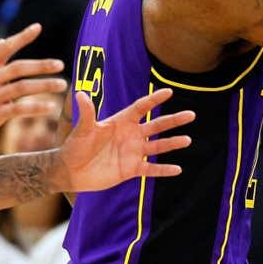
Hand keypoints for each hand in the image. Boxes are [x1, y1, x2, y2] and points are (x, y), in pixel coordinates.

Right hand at [0, 24, 67, 146]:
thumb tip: (4, 41)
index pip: (5, 47)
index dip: (22, 37)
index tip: (38, 27)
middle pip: (19, 68)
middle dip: (41, 65)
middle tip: (60, 64)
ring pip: (22, 88)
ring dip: (44, 85)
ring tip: (62, 85)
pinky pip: (19, 109)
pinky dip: (36, 107)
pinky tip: (50, 107)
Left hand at [59, 89, 194, 191]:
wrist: (71, 171)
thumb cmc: (75, 147)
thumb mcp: (82, 129)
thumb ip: (86, 113)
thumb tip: (79, 93)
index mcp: (121, 122)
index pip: (141, 108)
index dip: (154, 100)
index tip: (169, 91)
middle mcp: (131, 135)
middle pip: (156, 126)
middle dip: (173, 120)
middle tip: (191, 115)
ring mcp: (133, 153)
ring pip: (157, 146)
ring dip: (172, 143)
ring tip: (187, 140)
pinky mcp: (131, 170)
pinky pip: (151, 169)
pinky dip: (163, 170)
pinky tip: (177, 169)